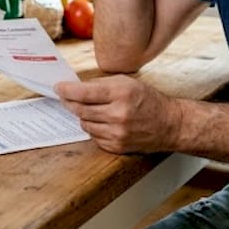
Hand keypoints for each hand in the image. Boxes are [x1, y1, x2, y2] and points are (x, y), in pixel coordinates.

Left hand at [55, 75, 181, 153]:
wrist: (169, 124)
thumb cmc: (148, 100)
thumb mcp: (127, 82)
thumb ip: (102, 84)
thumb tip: (77, 87)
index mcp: (121, 93)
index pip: (84, 93)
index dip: (67, 90)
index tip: (58, 88)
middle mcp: (118, 114)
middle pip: (80, 110)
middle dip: (70, 102)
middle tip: (65, 98)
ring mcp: (117, 133)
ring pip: (85, 124)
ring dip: (84, 116)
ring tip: (92, 110)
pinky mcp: (117, 146)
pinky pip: (94, 137)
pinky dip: (94, 128)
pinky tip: (103, 122)